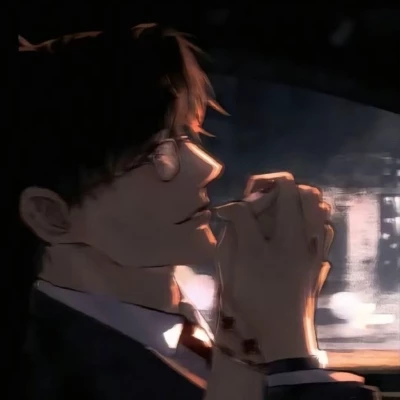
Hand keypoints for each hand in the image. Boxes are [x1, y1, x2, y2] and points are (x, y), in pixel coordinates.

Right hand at [214, 172, 332, 363]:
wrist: (283, 331)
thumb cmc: (258, 295)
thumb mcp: (243, 258)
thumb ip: (240, 225)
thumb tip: (230, 207)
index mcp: (288, 232)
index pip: (280, 189)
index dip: (256, 189)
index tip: (238, 205)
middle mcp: (308, 235)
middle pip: (305, 192)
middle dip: (280, 189)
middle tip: (259, 204)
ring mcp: (317, 248)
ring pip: (318, 208)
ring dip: (297, 202)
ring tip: (277, 213)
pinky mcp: (319, 259)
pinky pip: (323, 227)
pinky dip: (310, 219)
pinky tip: (293, 231)